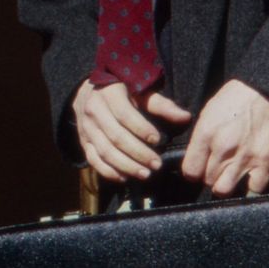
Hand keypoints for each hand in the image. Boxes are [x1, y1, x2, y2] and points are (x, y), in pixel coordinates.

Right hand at [72, 79, 191, 182]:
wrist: (89, 91)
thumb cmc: (121, 90)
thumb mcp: (139, 91)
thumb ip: (161, 104)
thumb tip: (186, 117)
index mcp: (109, 93)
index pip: (125, 115)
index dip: (142, 129)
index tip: (159, 140)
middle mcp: (94, 110)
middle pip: (115, 137)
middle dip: (138, 153)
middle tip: (157, 164)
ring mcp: (86, 127)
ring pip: (104, 151)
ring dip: (126, 166)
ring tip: (145, 174)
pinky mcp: (83, 141)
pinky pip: (93, 160)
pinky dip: (108, 171)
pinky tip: (125, 177)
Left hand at [182, 79, 268, 195]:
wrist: (265, 90)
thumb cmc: (235, 98)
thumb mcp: (208, 112)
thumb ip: (200, 139)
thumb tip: (194, 161)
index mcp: (206, 133)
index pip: (190, 171)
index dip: (193, 172)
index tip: (199, 168)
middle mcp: (223, 148)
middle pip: (208, 181)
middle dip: (210, 175)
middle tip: (218, 166)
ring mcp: (245, 157)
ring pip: (225, 190)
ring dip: (226, 184)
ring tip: (230, 174)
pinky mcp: (265, 162)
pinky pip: (253, 190)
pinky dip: (251, 187)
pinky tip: (249, 177)